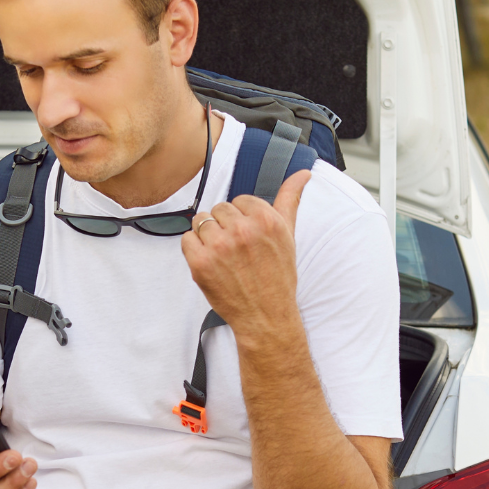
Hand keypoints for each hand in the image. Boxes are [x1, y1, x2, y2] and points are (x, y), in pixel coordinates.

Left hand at [180, 169, 310, 346]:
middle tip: (236, 249)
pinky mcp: (200, 263)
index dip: (241, 219)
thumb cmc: (277, 276)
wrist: (265, 315)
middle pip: (218, 209)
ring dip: (207, 236)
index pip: (239, 201)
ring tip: (223, 256)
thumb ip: (290, 200)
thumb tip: (302, 173)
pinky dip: (193, 249)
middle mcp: (242, 230)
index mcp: (266, 220)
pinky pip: (186, 239)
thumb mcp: (288, 235)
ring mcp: (219, 247)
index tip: (247, 237)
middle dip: (224, 226)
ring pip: (200, 221)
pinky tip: (210, 262)